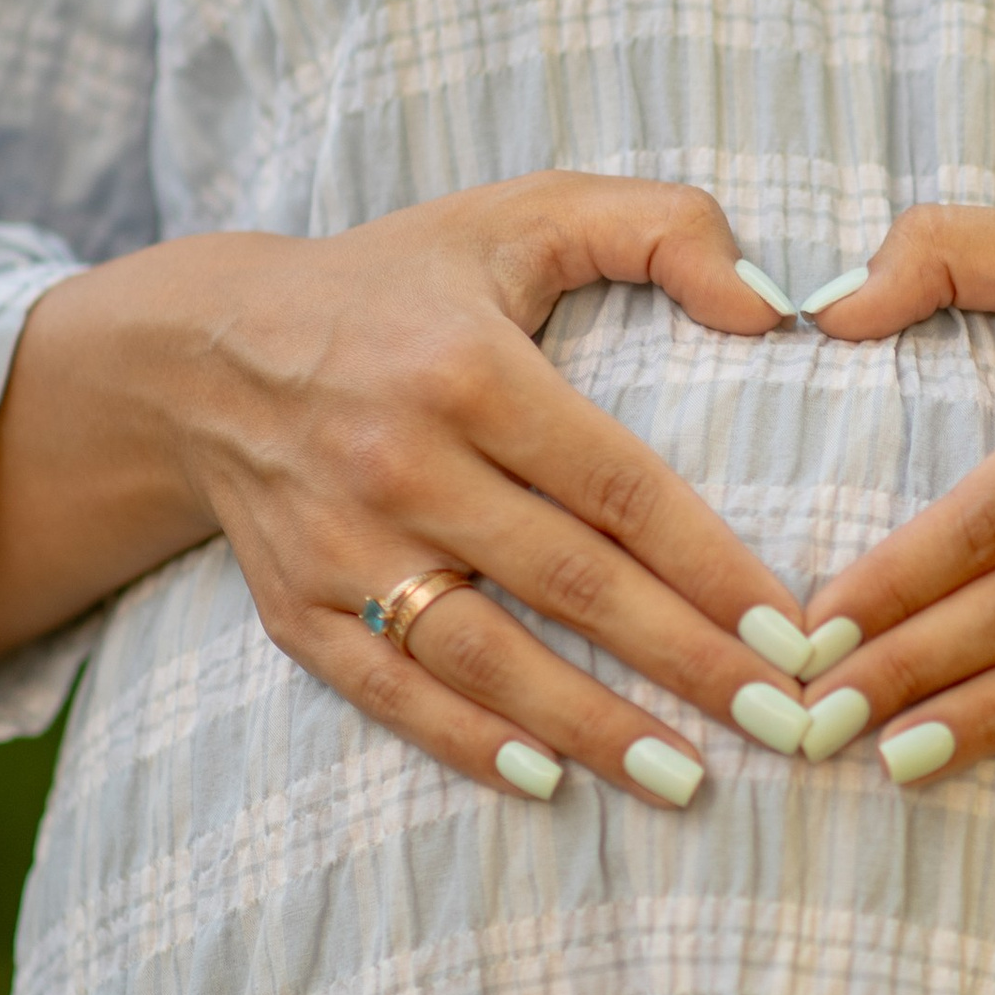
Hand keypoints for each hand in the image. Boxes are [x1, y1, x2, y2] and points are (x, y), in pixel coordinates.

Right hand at [0, 171, 810, 806]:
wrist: (204, 348)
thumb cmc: (399, 282)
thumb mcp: (524, 213)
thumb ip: (662, 227)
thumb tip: (774, 306)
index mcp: (468, 368)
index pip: (617, 487)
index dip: (710, 565)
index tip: (791, 631)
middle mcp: (400, 462)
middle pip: (569, 583)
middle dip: (685, 662)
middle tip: (780, 721)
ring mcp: (340, 544)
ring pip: (485, 656)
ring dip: (591, 727)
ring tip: (687, 777)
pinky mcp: (294, 607)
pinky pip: (390, 691)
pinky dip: (466, 744)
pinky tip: (548, 781)